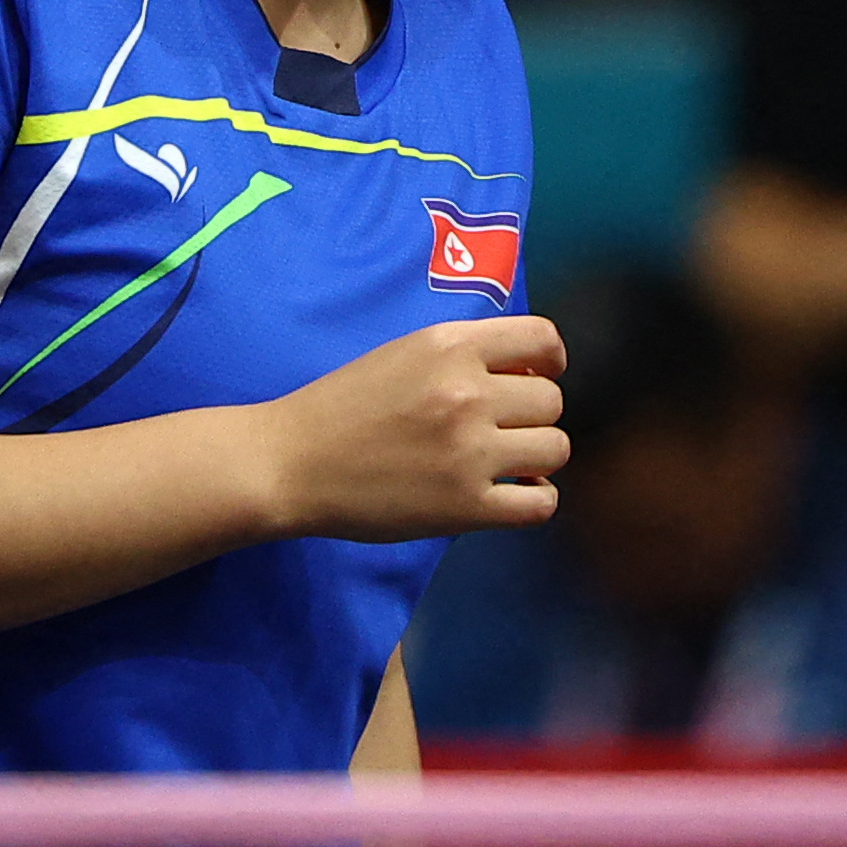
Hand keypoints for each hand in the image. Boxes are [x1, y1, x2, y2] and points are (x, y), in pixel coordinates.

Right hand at [267, 315, 569, 538]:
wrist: (291, 463)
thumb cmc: (344, 405)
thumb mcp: (404, 352)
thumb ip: (464, 355)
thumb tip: (531, 372)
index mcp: (450, 346)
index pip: (544, 339)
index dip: (549, 360)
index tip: (534, 376)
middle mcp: (467, 393)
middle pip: (552, 401)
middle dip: (532, 415)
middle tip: (500, 430)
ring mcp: (469, 452)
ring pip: (555, 449)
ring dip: (536, 458)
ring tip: (505, 464)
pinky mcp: (466, 507)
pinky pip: (541, 504)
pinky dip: (534, 500)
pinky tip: (509, 495)